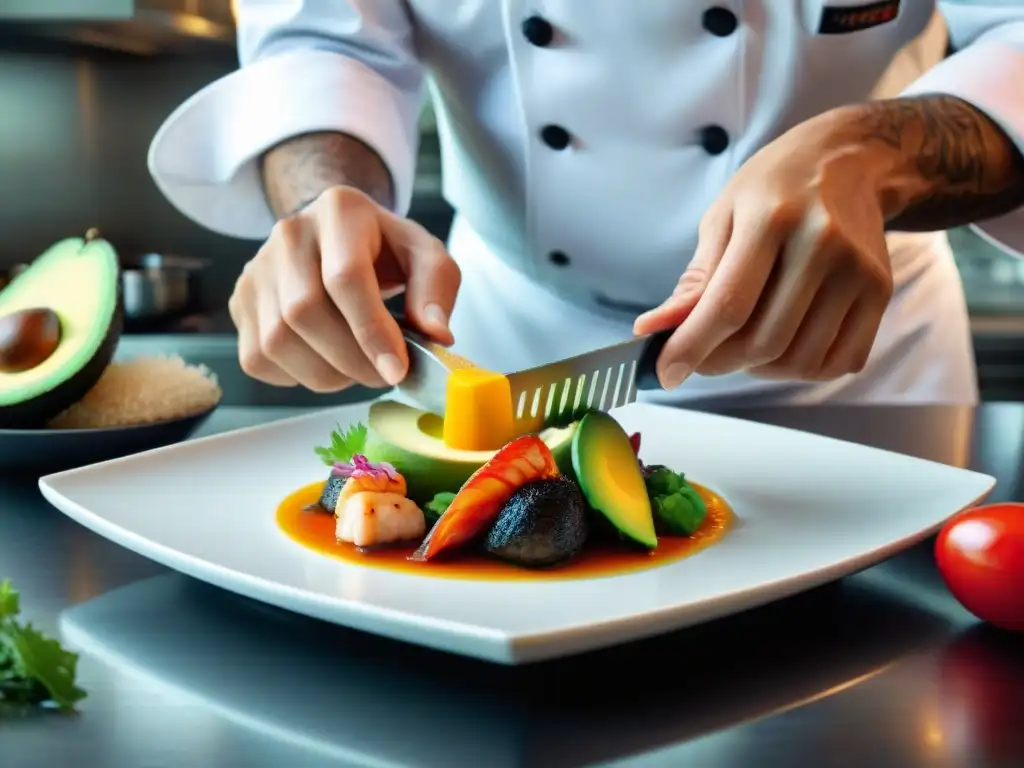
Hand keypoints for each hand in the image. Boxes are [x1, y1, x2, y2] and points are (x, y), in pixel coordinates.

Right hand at [229, 185, 460, 391]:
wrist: (338, 237)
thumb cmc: (385, 250)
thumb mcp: (424, 255)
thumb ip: (437, 287)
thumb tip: (435, 335)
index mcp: (340, 210)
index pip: (345, 277)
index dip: (371, 331)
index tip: (397, 370)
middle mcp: (288, 233)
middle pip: (305, 313)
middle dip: (352, 360)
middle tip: (383, 375)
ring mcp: (256, 268)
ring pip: (278, 340)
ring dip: (327, 373)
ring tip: (358, 368)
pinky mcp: (240, 302)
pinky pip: (258, 358)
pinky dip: (296, 376)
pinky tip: (326, 362)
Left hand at [634, 109, 894, 388]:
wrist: (849, 160)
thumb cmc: (773, 189)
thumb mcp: (722, 218)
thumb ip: (694, 281)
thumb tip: (653, 331)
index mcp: (772, 219)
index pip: (728, 305)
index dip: (691, 348)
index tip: (664, 372)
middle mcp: (822, 245)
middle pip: (763, 341)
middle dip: (719, 362)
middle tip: (701, 355)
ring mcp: (858, 271)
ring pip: (799, 361)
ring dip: (759, 368)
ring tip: (742, 342)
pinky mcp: (880, 292)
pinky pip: (836, 362)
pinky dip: (800, 369)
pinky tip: (782, 343)